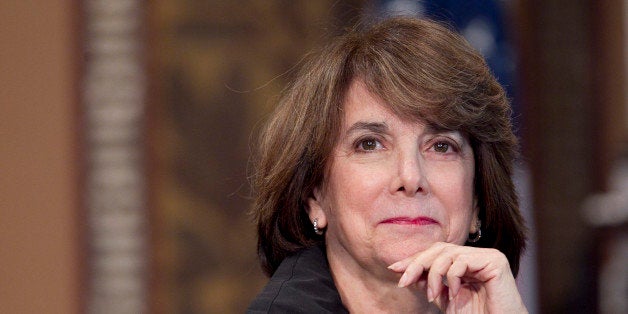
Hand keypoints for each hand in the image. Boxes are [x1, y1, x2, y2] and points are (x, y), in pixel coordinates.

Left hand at [388, 242, 526, 312]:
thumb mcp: (446, 299)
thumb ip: (430, 284)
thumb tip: (407, 272)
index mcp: (465, 261)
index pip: (435, 253)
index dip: (414, 259)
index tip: (394, 269)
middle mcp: (476, 255)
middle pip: (439, 250)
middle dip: (417, 264)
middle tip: (403, 281)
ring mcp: (487, 255)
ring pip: (448, 254)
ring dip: (433, 275)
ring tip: (431, 295)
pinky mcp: (495, 260)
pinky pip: (462, 261)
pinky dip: (451, 277)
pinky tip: (453, 293)